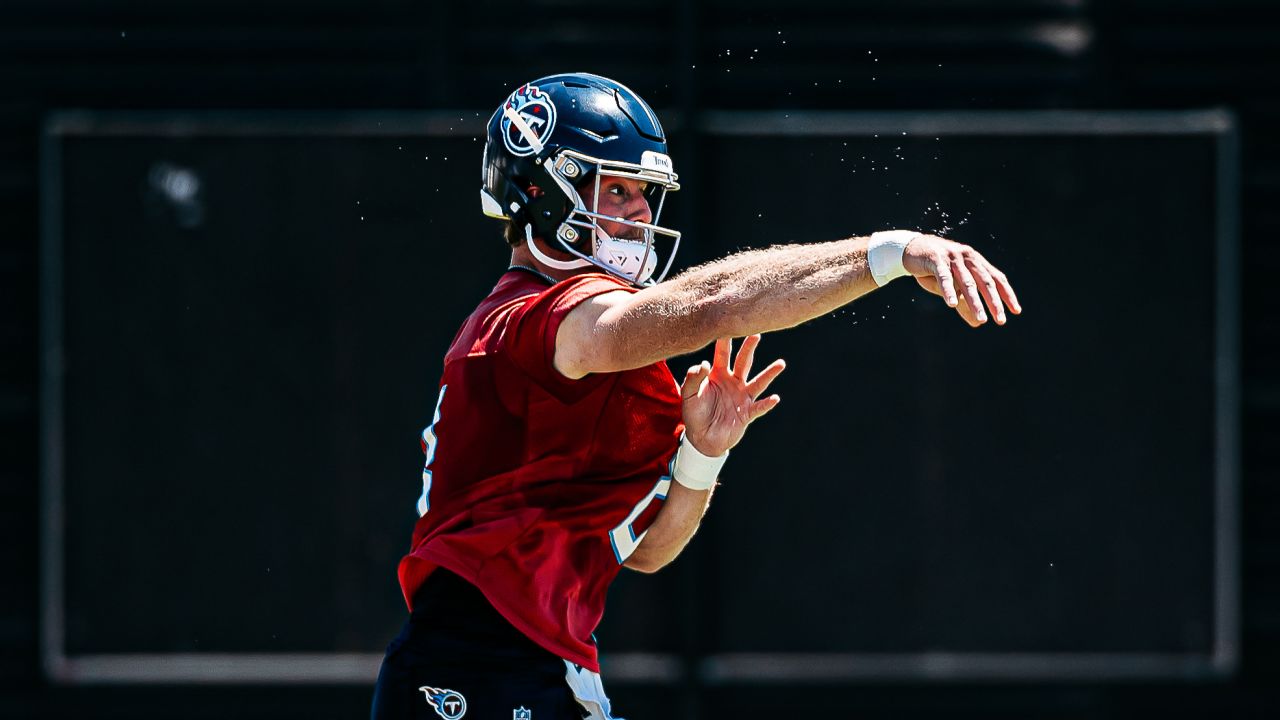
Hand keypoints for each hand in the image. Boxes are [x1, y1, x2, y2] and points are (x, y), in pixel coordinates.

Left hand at [680, 335, 784, 456]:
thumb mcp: (687, 395)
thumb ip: (692, 379)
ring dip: (769, 374)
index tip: (729, 322)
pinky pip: (759, 407)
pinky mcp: (747, 413)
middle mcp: (733, 382)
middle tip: (756, 332)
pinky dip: (767, 404)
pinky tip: (774, 398)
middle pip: (743, 362)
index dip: (725, 340)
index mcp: (717, 375)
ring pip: (758, 382)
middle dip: (749, 348)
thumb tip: (703, 363)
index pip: (722, 354)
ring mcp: (742, 397)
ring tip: (780, 363)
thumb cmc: (694, 414)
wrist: (702, 438)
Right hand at [902, 235, 1021, 326]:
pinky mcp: (936, 259)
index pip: (996, 278)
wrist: (910, 250)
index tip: (1016, 311)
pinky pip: (944, 277)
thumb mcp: (952, 287)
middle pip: (985, 281)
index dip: (1006, 294)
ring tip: (981, 319)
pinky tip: (951, 304)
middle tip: (1000, 320)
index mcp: (975, 261)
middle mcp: (968, 257)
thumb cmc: (934, 269)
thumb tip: (978, 323)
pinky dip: (949, 290)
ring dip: (975, 302)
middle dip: (993, 302)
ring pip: (967, 282)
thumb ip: (965, 303)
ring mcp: (952, 257)